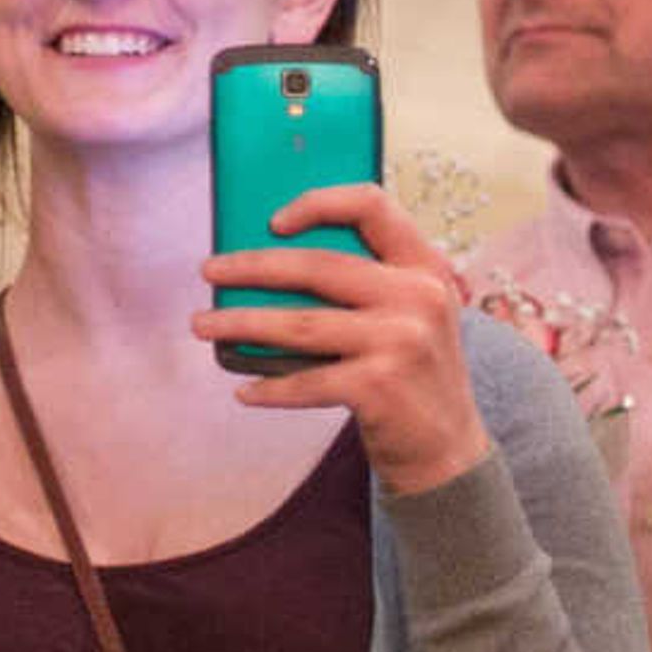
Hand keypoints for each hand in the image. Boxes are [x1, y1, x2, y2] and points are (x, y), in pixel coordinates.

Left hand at [195, 184, 492, 495]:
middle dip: (250, 266)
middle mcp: (418, 297)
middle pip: (318, 266)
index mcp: (424, 267)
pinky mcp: (380, 386)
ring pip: (299, 323)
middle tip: (208, 271)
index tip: (273, 221)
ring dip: (240, 323)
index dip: (319, 203)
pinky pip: (305, 381)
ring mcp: (401, 342)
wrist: (449, 449)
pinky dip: (268, 388)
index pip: (372, 206)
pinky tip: (243, 391)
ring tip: (201, 325)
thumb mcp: (410, 313)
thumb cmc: (410, 370)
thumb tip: (264, 259)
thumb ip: (366, 282)